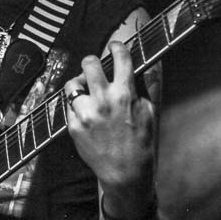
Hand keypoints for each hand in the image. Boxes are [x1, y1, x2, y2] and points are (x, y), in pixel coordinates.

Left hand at [64, 42, 155, 192]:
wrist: (125, 173)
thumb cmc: (142, 143)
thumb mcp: (151, 112)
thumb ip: (149, 84)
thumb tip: (151, 62)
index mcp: (125, 95)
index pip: (119, 58)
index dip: (117, 47)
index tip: (115, 46)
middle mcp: (103, 101)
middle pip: (89, 63)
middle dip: (92, 62)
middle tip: (95, 68)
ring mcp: (86, 114)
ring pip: (72, 84)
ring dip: (79, 84)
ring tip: (86, 92)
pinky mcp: (73, 126)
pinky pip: (69, 106)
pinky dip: (76, 106)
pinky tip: (86, 114)